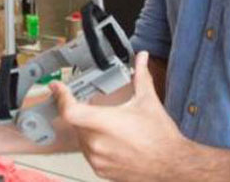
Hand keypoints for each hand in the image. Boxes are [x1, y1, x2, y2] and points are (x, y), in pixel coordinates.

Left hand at [51, 51, 194, 181]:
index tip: (58, 88)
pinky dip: (94, 144)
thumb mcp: (148, 101)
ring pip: (81, 138)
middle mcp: (97, 143)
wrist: (172, 164)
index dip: (61, 97)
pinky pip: (88, 153)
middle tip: (92, 106)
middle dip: (82, 112)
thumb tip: (140, 59)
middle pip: (75, 122)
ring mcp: (98, 159)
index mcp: (105, 123)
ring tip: (107, 124)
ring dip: (88, 128)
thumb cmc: (160, 138)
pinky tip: (110, 139)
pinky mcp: (101, 170)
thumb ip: (141, 76)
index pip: (70, 111)